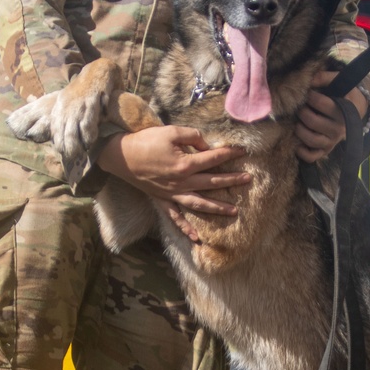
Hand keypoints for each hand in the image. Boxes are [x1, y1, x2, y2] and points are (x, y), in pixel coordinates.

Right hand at [97, 126, 250, 217]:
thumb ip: (192, 136)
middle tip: (248, 179)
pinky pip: (175, 217)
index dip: (228, 154)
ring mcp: (172, 194)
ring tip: (234, 211)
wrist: (121, 156)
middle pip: (212, 182)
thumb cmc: (145, 141)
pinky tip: (196, 238)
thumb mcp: (170, 131)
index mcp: (185, 164)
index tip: (242, 152)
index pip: (213, 159)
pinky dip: (185, 228)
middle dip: (231, 181)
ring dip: (217, 208)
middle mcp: (181, 182)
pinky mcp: (162, 199)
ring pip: (200, 203)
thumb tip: (207, 145)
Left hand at [295, 73, 368, 162]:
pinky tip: (297, 144)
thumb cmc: (345, 95)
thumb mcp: (340, 82)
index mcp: (343, 111)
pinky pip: (313, 156)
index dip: (310, 96)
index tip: (308, 93)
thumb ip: (325, 78)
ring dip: (299, 130)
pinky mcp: (327, 150)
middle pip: (313, 121)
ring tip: (298, 122)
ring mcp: (333, 141)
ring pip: (311, 139)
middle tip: (300, 107)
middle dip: (302, 112)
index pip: (321, 103)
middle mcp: (339, 129)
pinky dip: (303, 152)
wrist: (357, 111)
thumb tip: (309, 80)